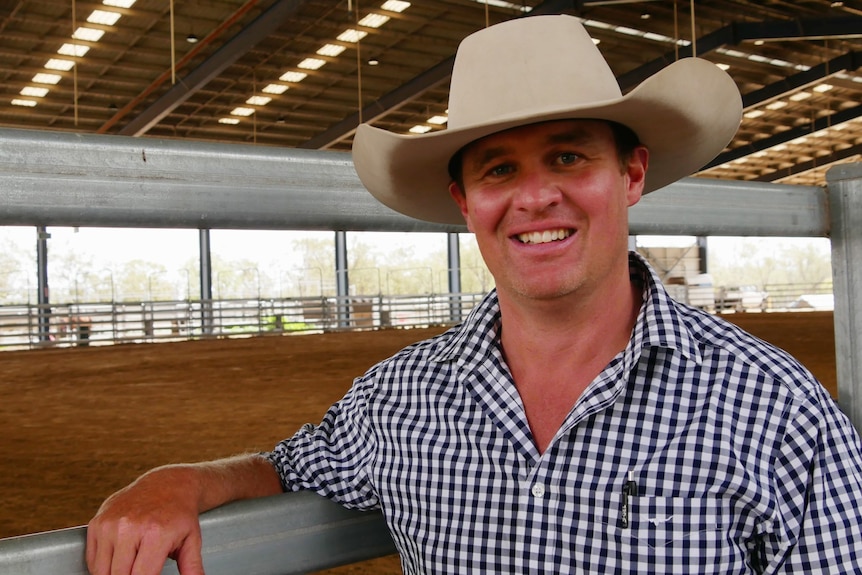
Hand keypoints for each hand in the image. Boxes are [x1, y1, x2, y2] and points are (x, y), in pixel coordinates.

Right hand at [86, 467, 204, 574]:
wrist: (167, 484)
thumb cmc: (180, 514)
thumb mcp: (192, 540)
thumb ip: (192, 567)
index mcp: (155, 533)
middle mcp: (129, 527)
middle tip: (142, 571)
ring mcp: (110, 523)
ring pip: (101, 571)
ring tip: (131, 567)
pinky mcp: (97, 522)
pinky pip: (92, 559)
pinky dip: (102, 567)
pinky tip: (119, 560)